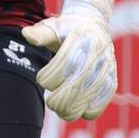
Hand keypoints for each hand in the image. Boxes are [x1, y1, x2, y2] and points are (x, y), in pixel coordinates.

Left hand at [22, 0, 116, 120]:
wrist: (93, 25)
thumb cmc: (66, 29)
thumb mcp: (52, 25)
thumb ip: (41, 33)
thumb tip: (27, 35)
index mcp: (81, 39)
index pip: (65, 63)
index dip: (51, 76)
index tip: (41, 79)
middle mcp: (97, 55)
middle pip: (78, 83)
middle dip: (61, 99)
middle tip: (50, 103)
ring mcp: (106, 68)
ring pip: (90, 95)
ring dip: (73, 108)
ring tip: (60, 110)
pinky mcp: (111, 79)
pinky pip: (104, 99)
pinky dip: (91, 110)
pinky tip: (78, 112)